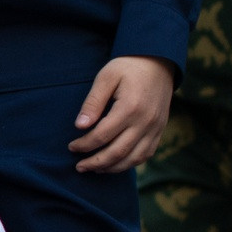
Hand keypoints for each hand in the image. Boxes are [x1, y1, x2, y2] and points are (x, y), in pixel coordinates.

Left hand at [70, 56, 174, 171]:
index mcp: (129, 108)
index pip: (101, 136)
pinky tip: (115, 164)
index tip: (71, 146)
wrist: (159, 63)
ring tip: (95, 169)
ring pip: (133, 158)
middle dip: (95, 163)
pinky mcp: (160, 130)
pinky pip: (146, 154)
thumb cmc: (128, 67)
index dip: (84, 145)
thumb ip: (93, 102)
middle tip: (79, 166)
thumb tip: (79, 126)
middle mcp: (145, 121)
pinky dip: (130, 163)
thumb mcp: (106, 77)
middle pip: (117, 152)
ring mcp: (155, 128)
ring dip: (112, 168)